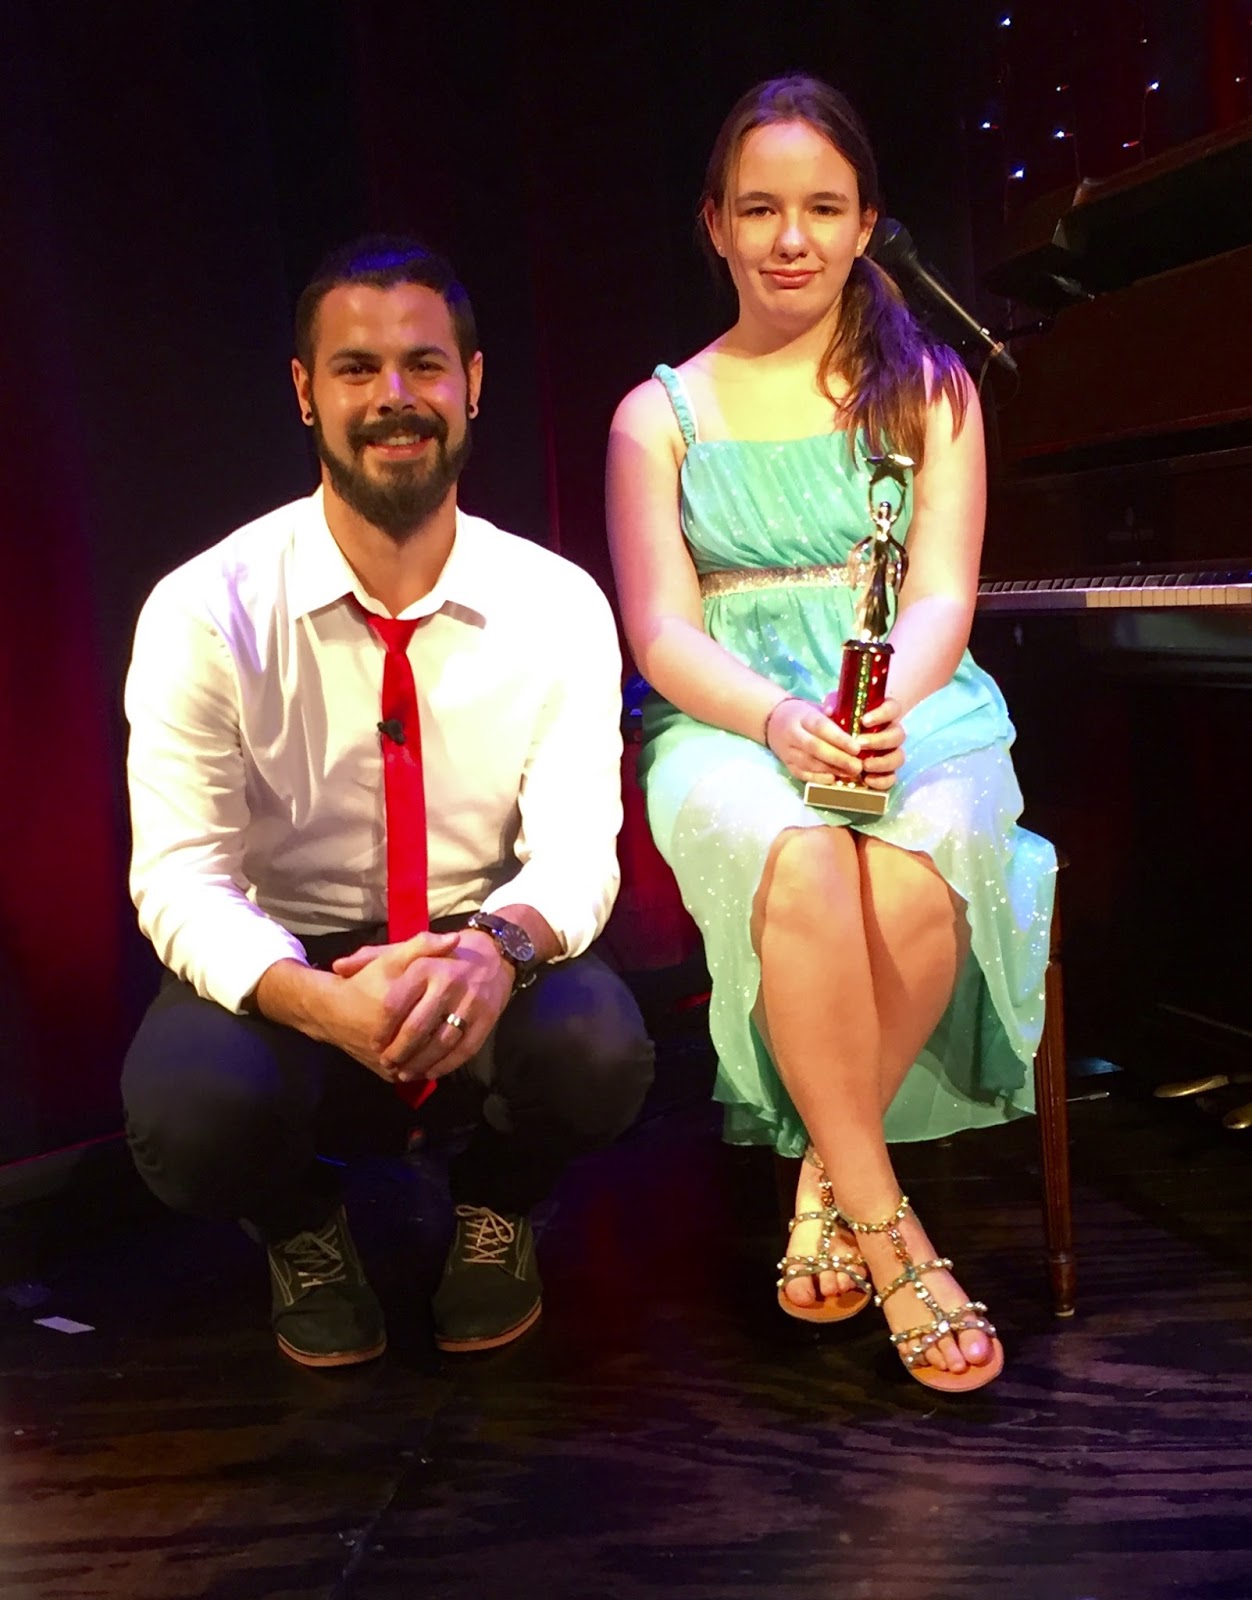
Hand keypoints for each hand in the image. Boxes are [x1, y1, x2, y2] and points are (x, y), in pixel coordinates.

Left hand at [332, 928, 513, 1084]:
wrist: (494, 954)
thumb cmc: (440, 957)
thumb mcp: (407, 952)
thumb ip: (371, 958)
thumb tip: (338, 967)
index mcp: (425, 966)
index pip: (396, 1005)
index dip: (382, 1030)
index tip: (373, 1043)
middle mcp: (448, 983)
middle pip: (417, 1028)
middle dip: (399, 1052)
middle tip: (387, 1063)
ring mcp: (470, 1002)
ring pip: (441, 1043)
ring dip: (421, 1063)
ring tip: (405, 1073)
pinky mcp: (488, 1018)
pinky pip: (464, 1049)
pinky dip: (446, 1065)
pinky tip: (431, 1072)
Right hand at [764, 696, 860, 784]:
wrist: (774, 721)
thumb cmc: (804, 714)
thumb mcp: (818, 707)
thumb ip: (835, 713)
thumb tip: (852, 721)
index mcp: (803, 717)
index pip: (821, 727)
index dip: (839, 739)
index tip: (857, 748)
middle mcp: (793, 734)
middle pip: (815, 748)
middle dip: (838, 759)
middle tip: (858, 766)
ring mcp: (788, 751)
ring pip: (809, 763)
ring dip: (831, 770)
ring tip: (850, 773)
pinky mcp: (787, 764)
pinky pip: (802, 774)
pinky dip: (818, 778)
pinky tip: (833, 779)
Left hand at [822, 692, 906, 790]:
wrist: (840, 745)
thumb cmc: (843, 722)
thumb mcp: (838, 712)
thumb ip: (835, 707)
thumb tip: (829, 711)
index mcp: (884, 714)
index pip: (893, 708)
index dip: (882, 714)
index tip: (864, 721)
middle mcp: (892, 733)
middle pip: (898, 735)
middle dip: (879, 740)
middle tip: (860, 744)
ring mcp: (892, 753)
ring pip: (899, 757)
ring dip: (883, 762)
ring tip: (864, 765)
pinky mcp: (888, 772)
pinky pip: (892, 777)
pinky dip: (882, 780)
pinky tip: (867, 779)